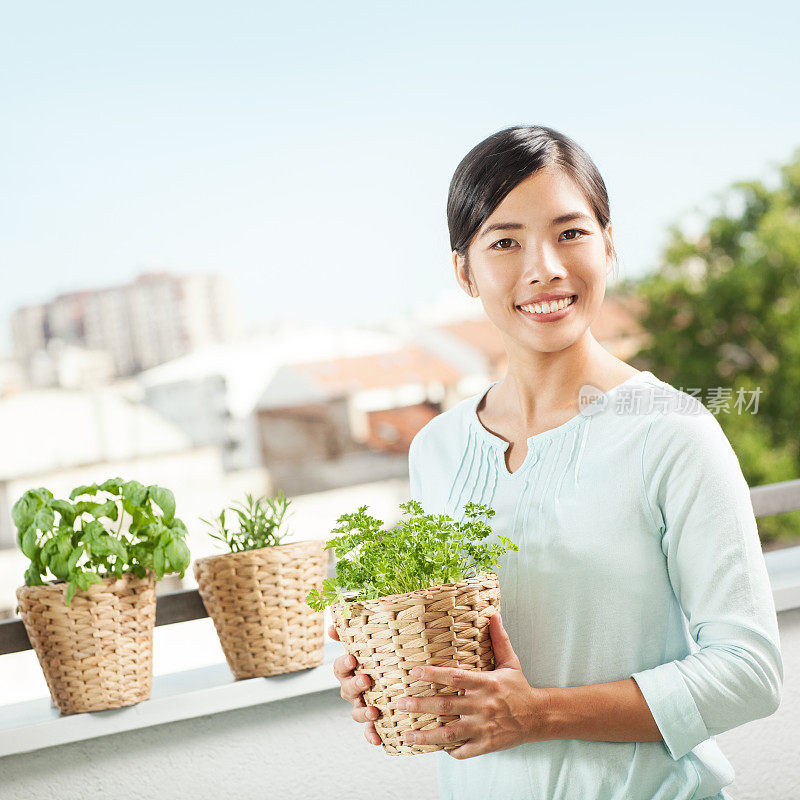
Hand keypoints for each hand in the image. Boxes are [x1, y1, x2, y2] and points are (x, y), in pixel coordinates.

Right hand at [329, 624, 381, 745]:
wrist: (395, 681)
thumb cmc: (378, 659)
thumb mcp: (369, 644)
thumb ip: (353, 633)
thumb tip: (333, 623)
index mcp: (350, 671)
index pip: (340, 667)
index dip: (344, 664)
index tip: (352, 659)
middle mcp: (353, 689)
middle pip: (346, 689)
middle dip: (355, 685)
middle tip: (366, 680)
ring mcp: (361, 705)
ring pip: (356, 712)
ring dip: (363, 712)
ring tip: (374, 711)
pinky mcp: (373, 721)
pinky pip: (369, 731)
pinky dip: (371, 736)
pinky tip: (378, 739)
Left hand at [395, 610, 550, 758]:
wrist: (539, 717)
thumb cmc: (519, 688)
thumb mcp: (510, 662)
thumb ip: (499, 640)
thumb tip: (493, 614)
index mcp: (486, 684)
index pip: (455, 677)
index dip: (433, 674)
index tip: (414, 671)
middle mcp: (483, 706)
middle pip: (446, 706)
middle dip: (420, 705)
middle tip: (400, 704)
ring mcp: (484, 728)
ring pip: (450, 734)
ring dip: (426, 736)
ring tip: (406, 736)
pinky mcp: (487, 745)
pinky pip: (464, 751)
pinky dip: (448, 751)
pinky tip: (434, 748)